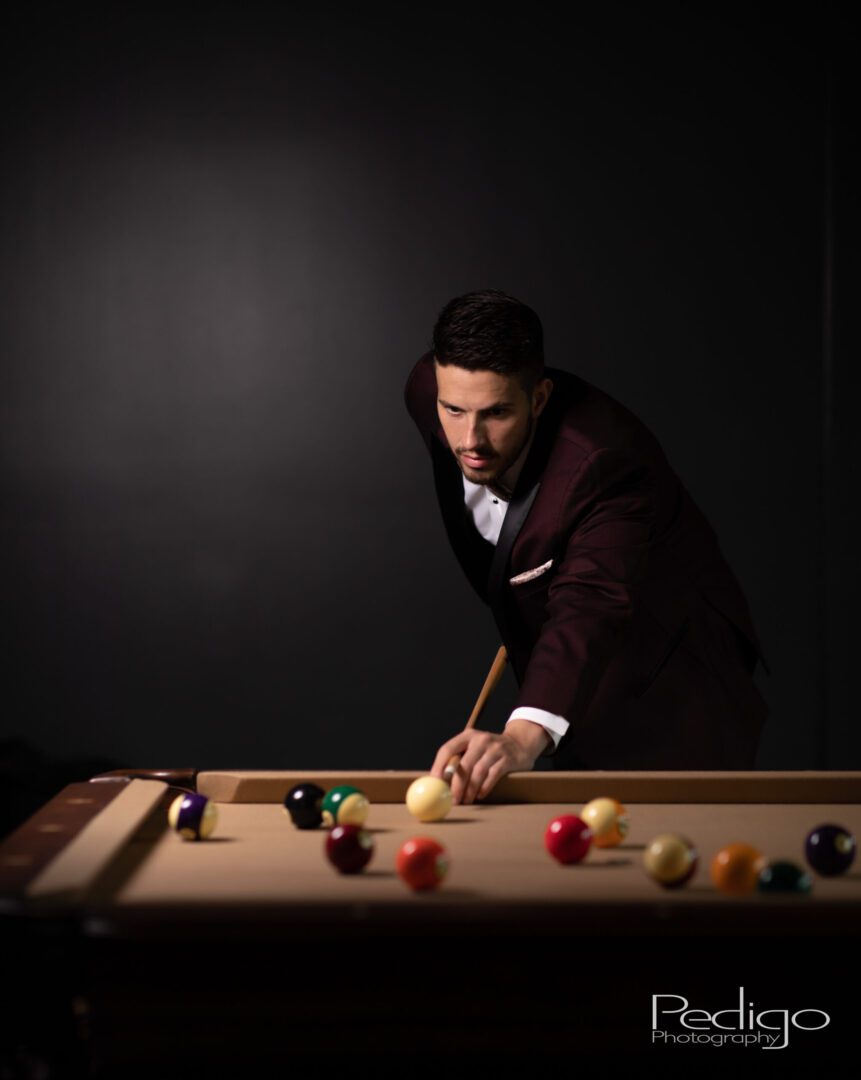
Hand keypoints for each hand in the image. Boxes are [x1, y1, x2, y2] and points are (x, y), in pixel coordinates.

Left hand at [429, 721, 550, 804]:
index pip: (448, 749)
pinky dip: (484, 787)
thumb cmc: (490, 750)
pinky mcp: (507, 759)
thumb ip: (459, 759)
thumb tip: (438, 781)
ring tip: (465, 801)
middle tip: (451, 799)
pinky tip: (480, 795)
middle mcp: (481, 740)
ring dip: (470, 790)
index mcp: (468, 736)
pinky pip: (493, 776)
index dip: (439, 766)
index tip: (434, 782)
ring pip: (478, 772)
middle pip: (464, 764)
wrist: (520, 743)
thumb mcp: (474, 747)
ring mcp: (495, 749)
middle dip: (456, 785)